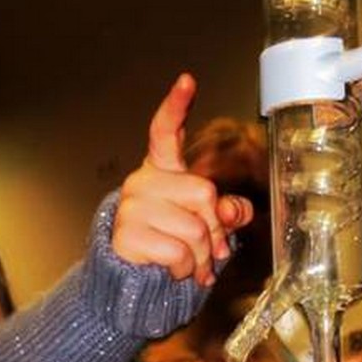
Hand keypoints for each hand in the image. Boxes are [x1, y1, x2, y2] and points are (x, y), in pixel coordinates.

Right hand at [112, 74, 253, 285]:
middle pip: (202, 193)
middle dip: (215, 229)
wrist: (129, 279)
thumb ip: (223, 212)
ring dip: (202, 256)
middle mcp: (142, 183)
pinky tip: (175, 270)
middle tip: (212, 248)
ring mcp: (132, 207)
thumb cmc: (167, 245)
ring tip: (194, 264)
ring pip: (194, 229)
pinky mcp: (127, 234)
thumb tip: (234, 210)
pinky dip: (186, 269)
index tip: (186, 82)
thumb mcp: (201, 224)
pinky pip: (177, 252)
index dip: (176, 106)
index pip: (165, 132)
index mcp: (160, 171)